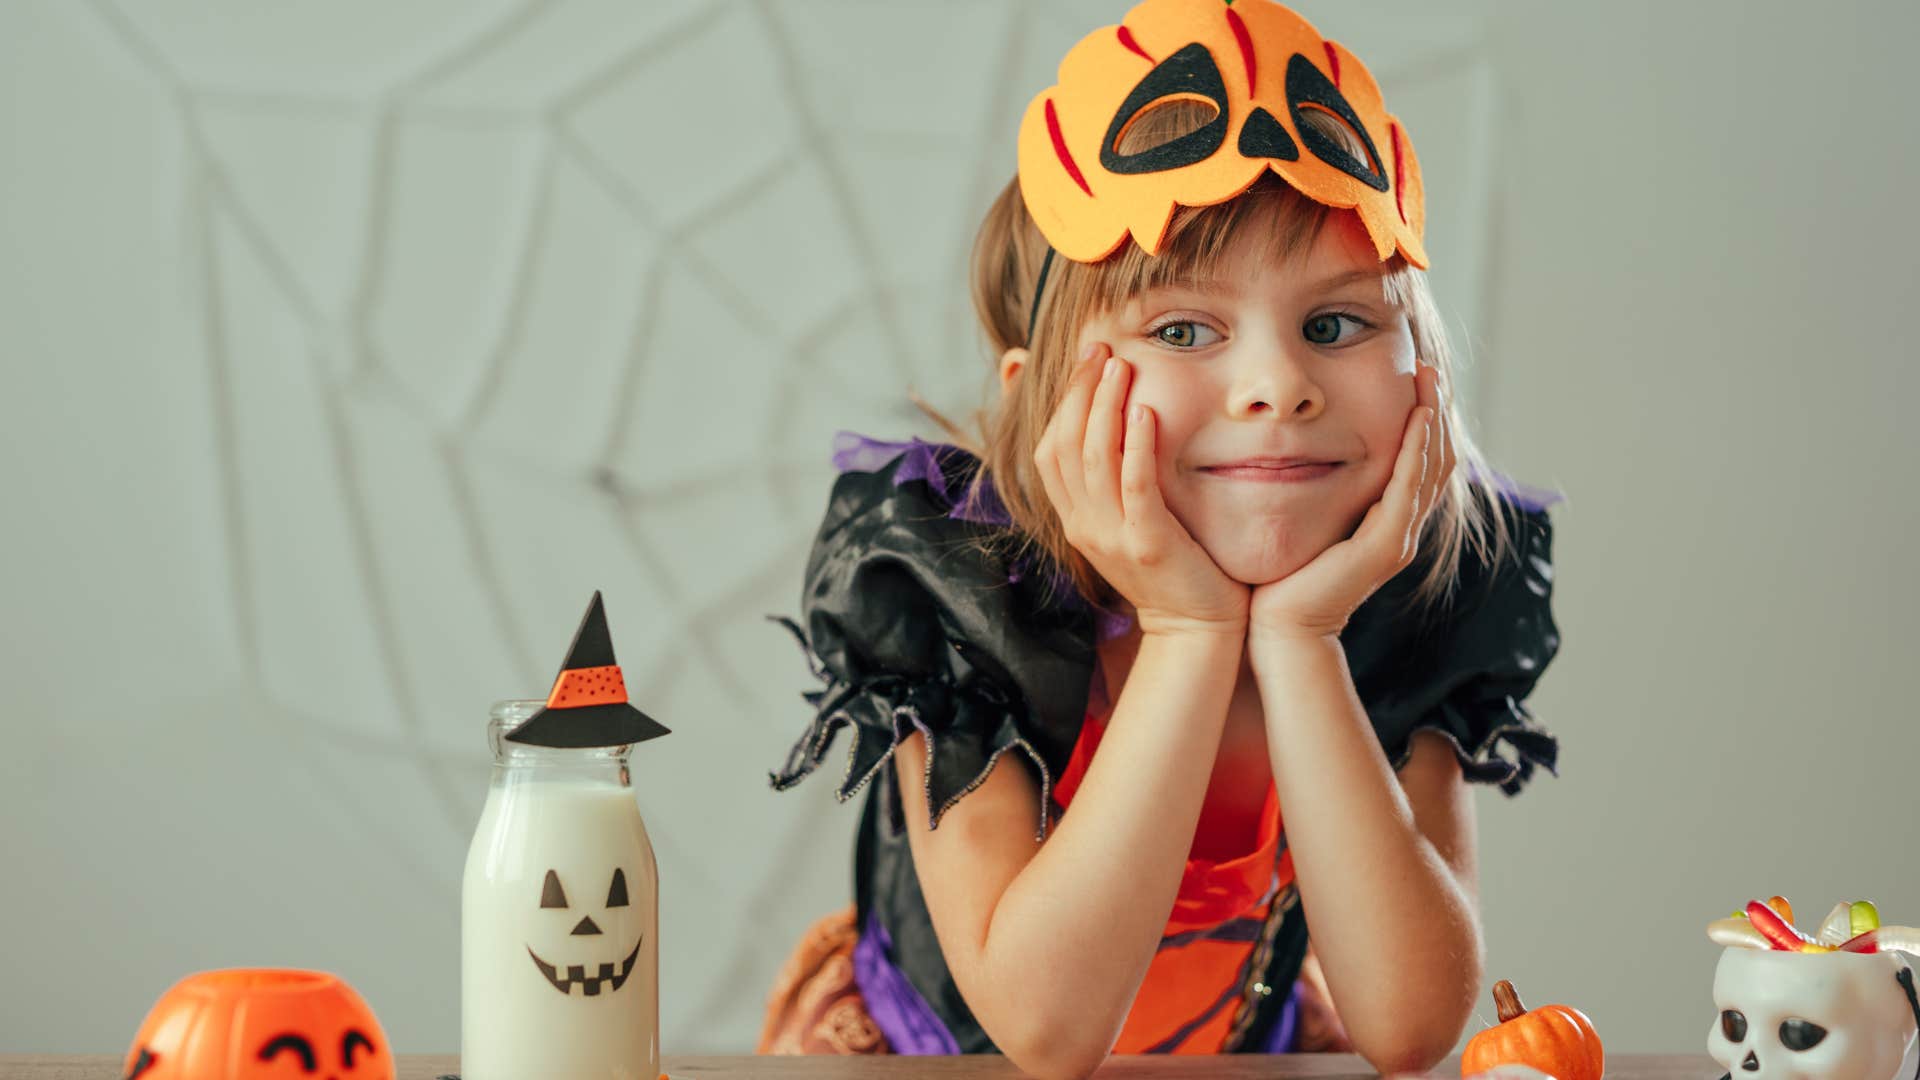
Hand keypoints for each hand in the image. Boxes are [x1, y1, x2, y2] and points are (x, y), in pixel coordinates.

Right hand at [1033, 342, 1248, 639]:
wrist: (1197, 631)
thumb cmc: (1175, 570)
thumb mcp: (1132, 523)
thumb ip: (1119, 482)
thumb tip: (1118, 430)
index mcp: (1077, 519)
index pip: (1049, 451)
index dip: (1062, 401)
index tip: (1085, 359)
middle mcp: (1084, 526)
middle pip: (1062, 446)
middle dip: (1079, 391)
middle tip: (1099, 348)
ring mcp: (1111, 537)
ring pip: (1092, 459)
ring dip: (1104, 406)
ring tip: (1120, 366)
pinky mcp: (1147, 545)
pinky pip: (1133, 487)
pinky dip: (1135, 446)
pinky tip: (1145, 411)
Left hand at [1247, 363, 1455, 642]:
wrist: (1280, 629)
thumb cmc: (1283, 577)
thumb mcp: (1305, 517)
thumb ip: (1314, 487)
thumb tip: (1296, 446)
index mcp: (1387, 520)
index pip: (1420, 459)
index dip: (1423, 418)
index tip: (1413, 375)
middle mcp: (1401, 527)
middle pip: (1437, 458)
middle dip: (1435, 409)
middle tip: (1428, 367)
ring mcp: (1399, 538)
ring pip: (1431, 468)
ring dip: (1432, 420)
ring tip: (1429, 379)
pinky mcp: (1386, 547)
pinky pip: (1408, 489)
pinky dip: (1416, 451)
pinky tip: (1416, 418)